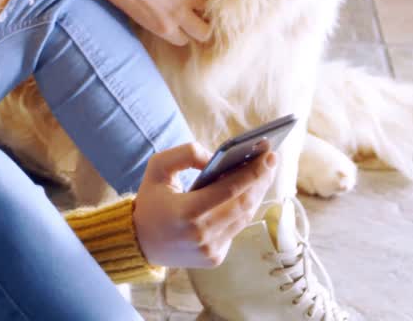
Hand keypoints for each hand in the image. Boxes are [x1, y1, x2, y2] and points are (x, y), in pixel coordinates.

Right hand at [132, 142, 277, 267]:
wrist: (140, 242)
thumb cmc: (150, 200)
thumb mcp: (157, 168)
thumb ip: (185, 154)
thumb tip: (216, 157)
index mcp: (186, 212)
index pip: (229, 191)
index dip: (253, 172)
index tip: (269, 154)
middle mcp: (200, 235)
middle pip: (243, 204)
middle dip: (261, 180)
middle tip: (272, 158)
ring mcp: (210, 250)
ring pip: (244, 217)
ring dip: (256, 194)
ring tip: (265, 172)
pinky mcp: (215, 258)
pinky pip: (235, 229)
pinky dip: (243, 210)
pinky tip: (249, 192)